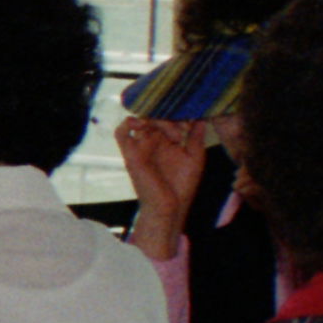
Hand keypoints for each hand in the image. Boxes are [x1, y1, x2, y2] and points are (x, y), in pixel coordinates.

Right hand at [117, 116, 207, 253]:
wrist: (170, 207)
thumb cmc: (182, 186)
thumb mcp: (195, 157)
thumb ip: (195, 138)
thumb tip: (200, 119)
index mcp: (166, 142)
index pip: (167, 118)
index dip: (180, 115)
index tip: (194, 122)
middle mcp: (151, 142)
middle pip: (154, 116)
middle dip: (172, 119)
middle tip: (186, 130)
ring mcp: (140, 147)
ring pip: (142, 120)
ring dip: (158, 121)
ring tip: (176, 136)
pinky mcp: (131, 154)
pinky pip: (121, 133)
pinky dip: (128, 123)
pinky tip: (143, 124)